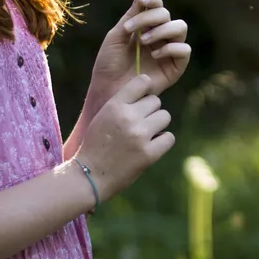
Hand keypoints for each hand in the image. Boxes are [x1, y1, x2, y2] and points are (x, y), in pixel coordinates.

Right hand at [74, 74, 173, 198]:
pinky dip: (163, 142)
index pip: (142, 82)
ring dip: (158, 125)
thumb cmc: (96, 145)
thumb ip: (123, 104)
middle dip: (150, 112)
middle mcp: (128, 117)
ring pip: (165, 117)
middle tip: (139, 125)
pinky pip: (169, 138)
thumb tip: (150, 95)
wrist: (89, 176)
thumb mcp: (103, 116)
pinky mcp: (149, 154)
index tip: (143, 98)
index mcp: (114, 105)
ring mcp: (139, 135)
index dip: (146, 89)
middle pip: (156, 101)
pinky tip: (151, 147)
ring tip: (144, 136)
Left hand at [86, 0, 190, 107]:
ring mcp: (169, 51)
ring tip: (143, 42)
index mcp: (146, 27)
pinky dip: (171, 48)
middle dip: (150, 18)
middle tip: (131, 30)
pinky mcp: (175, 68)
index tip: (141, 1)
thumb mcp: (116, 37)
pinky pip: (184, 50)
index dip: (152, 0)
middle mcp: (160, 37)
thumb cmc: (108, 65)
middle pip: (167, 15)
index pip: (157, 7)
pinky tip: (155, 55)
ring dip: (162, 30)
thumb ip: (130, 16)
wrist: (108, 91)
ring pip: (180, 28)